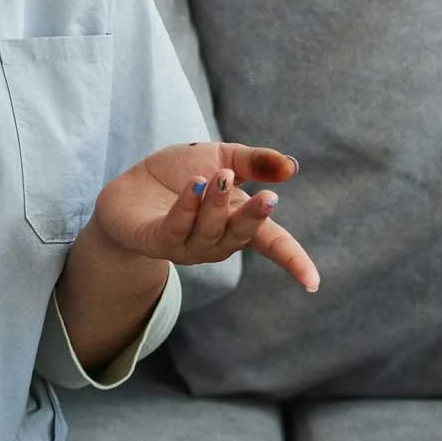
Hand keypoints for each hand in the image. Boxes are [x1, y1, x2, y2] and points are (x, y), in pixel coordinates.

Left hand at [90, 141, 319, 291]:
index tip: (313, 283)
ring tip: (220, 176)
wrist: (128, 188)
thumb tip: (292, 167)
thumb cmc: (179, 175)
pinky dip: (187, 208)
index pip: (272, 243)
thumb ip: (255, 161)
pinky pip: (175, 229)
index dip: (293, 261)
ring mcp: (185, 245)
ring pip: (209, 232)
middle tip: (268, 198)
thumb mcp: (222, 157)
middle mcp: (215, 241)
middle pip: (242, 237)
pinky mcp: (155, 240)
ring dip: (217, 204)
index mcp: (236, 222)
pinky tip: (194, 187)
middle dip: (254, 218)